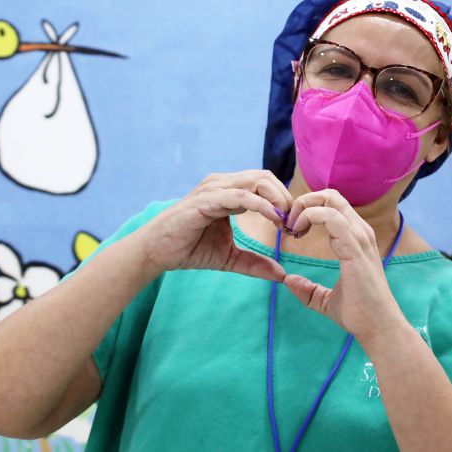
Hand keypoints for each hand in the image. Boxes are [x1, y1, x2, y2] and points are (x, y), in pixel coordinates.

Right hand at [136, 170, 292, 281]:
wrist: (158, 252)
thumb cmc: (189, 248)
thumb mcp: (230, 257)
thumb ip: (254, 263)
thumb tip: (281, 274)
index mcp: (229, 191)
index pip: (265, 184)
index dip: (283, 201)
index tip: (293, 226)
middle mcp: (223, 184)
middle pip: (265, 177)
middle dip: (284, 198)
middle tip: (294, 223)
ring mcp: (214, 189)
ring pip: (255, 181)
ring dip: (276, 199)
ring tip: (285, 222)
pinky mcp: (206, 199)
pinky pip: (240, 196)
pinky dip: (260, 205)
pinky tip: (272, 217)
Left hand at [280, 189, 406, 344]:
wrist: (377, 329)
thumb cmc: (358, 314)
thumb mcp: (325, 300)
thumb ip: (308, 289)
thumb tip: (289, 281)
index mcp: (354, 239)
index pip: (331, 205)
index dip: (307, 209)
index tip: (291, 230)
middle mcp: (359, 232)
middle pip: (330, 196)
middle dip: (303, 202)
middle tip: (288, 224)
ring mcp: (359, 238)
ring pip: (330, 200)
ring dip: (304, 208)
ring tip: (291, 229)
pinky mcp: (355, 248)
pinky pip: (331, 218)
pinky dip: (309, 217)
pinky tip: (298, 233)